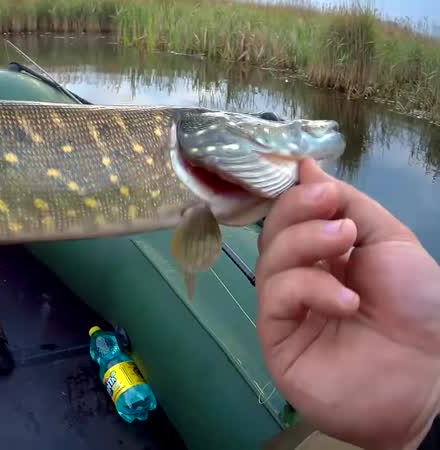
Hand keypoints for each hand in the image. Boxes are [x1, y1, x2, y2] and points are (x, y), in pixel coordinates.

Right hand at [256, 159, 439, 449]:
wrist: (433, 373)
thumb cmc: (419, 304)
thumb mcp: (389, 240)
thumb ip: (347, 202)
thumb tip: (304, 166)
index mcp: (327, 258)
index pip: (291, 220)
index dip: (295, 197)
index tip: (312, 180)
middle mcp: (302, 281)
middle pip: (273, 236)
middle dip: (297, 214)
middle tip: (330, 207)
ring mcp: (288, 312)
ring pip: (270, 263)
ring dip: (306, 243)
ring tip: (347, 242)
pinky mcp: (277, 340)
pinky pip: (276, 299)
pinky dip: (307, 288)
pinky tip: (344, 299)